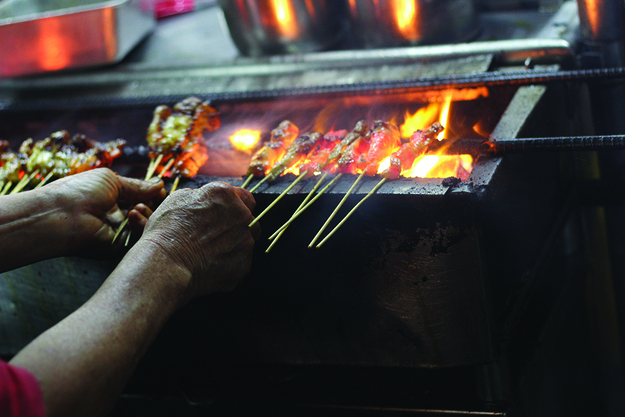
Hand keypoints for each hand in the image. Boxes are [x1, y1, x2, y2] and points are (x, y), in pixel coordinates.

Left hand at [46, 168, 165, 255]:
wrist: (60, 216)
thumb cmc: (79, 192)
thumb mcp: (111, 181)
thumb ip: (137, 186)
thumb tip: (159, 184)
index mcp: (112, 198)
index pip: (140, 197)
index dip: (153, 194)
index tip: (161, 190)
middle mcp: (117, 215)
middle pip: (147, 211)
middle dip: (154, 203)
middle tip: (156, 198)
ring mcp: (119, 232)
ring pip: (146, 224)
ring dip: (148, 213)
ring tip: (139, 207)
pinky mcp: (119, 247)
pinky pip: (139, 238)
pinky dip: (142, 225)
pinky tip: (134, 215)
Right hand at [139, 182, 259, 298]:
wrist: (166, 264)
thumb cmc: (166, 231)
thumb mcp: (177, 199)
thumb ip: (201, 196)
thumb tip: (205, 201)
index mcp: (225, 194)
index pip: (244, 197)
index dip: (233, 206)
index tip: (224, 215)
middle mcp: (241, 215)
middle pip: (249, 219)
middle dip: (237, 225)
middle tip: (216, 235)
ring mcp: (246, 240)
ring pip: (247, 240)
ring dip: (235, 244)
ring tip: (211, 252)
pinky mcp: (244, 263)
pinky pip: (241, 262)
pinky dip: (229, 264)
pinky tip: (211, 266)